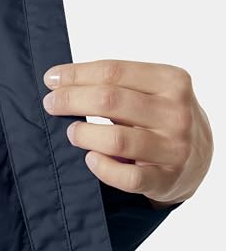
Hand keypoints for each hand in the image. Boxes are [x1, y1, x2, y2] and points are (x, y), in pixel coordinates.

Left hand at [42, 60, 212, 206]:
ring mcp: (173, 148)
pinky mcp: (165, 178)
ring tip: (71, 132)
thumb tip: (58, 80)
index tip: (51, 78)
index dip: (76, 74)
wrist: (198, 157)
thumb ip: (115, 84)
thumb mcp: (150, 91)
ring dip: (84, 134)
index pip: (113, 71)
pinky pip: (127, 176)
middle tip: (51, 104)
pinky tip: (90, 159)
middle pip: (110, 100)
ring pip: (116, 139)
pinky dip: (102, 168)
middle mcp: (175, 113)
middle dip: (71, 100)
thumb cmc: (160, 118)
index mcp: (171, 81)